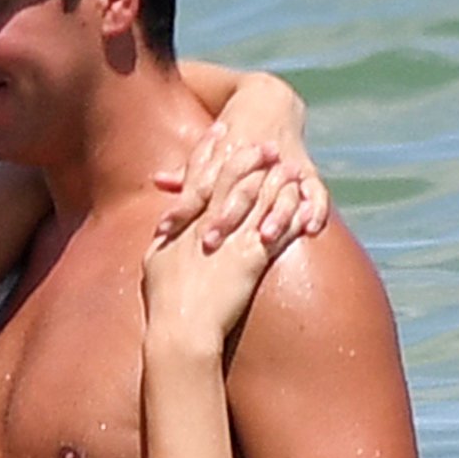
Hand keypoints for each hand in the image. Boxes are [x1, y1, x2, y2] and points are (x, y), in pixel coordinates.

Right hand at [143, 142, 284, 345]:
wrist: (181, 328)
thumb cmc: (163, 300)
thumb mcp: (154, 261)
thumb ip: (161, 240)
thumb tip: (161, 231)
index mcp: (187, 220)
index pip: (199, 174)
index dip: (210, 150)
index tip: (220, 130)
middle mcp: (210, 222)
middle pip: (231, 177)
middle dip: (249, 155)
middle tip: (263, 139)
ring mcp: (233, 239)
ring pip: (258, 198)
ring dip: (275, 180)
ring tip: (289, 165)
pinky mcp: (253, 259)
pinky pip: (278, 230)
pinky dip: (292, 216)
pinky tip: (305, 207)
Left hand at [153, 122, 317, 255]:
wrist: (269, 99)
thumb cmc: (233, 135)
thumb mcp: (209, 149)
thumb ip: (187, 171)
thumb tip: (156, 180)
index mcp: (225, 154)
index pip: (200, 184)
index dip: (183, 207)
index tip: (166, 228)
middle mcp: (254, 158)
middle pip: (238, 188)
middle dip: (224, 215)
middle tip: (209, 242)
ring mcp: (283, 163)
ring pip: (279, 189)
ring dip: (274, 213)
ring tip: (265, 236)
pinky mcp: (308, 169)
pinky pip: (316, 190)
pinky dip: (316, 208)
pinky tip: (311, 229)